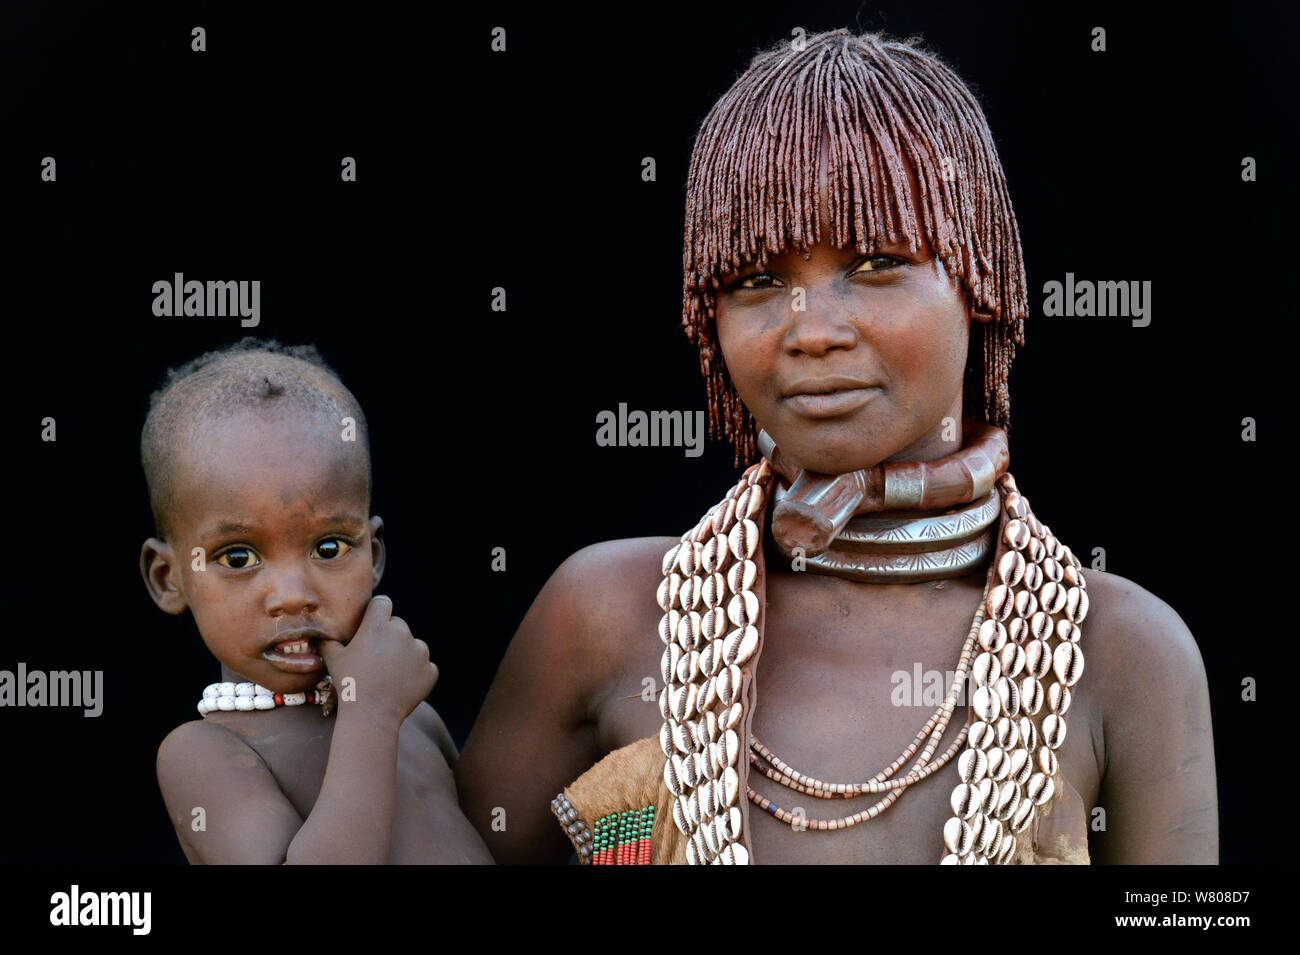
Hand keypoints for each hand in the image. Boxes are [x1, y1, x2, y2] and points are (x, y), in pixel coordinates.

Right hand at [319, 595, 437, 724]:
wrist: (371, 714)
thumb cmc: (349, 684)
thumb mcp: (333, 659)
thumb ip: (328, 641)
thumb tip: (322, 634)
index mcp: (378, 625)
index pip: (383, 603)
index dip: (377, 613)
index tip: (372, 625)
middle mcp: (402, 633)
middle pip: (398, 625)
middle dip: (389, 637)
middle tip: (377, 658)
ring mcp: (419, 651)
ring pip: (413, 645)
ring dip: (405, 654)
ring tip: (388, 674)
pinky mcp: (430, 670)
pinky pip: (425, 666)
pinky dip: (417, 673)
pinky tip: (401, 685)